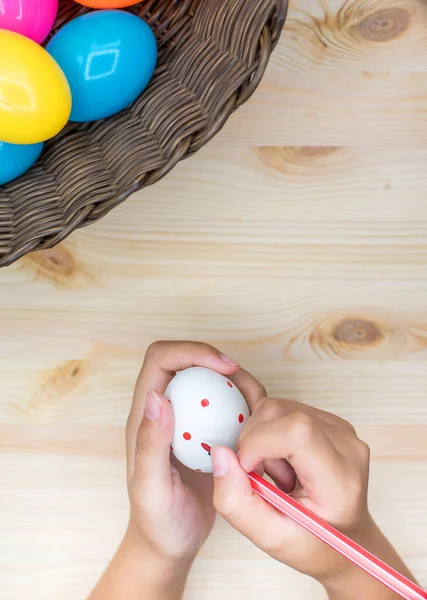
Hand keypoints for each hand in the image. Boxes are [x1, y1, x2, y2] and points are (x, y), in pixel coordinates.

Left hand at [125, 341, 265, 566]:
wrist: (171, 543)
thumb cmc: (157, 521)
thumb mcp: (151, 488)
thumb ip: (150, 444)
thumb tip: (157, 397)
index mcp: (146, 415)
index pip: (162, 359)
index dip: (192, 351)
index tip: (225, 367)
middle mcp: (168, 409)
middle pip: (190, 362)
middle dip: (220, 362)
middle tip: (250, 387)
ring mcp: (190, 420)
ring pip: (214, 381)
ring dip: (239, 384)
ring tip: (260, 408)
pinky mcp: (209, 433)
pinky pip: (230, 407)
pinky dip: (248, 407)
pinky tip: (262, 427)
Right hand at [211, 397, 401, 592]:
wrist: (345, 539)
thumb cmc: (312, 543)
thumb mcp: (269, 538)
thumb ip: (236, 501)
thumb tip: (219, 452)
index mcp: (340, 479)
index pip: (297, 431)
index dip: (259, 442)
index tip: (249, 471)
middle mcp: (347, 445)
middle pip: (281, 412)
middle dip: (254, 441)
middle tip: (263, 478)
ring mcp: (340, 428)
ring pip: (277, 407)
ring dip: (262, 438)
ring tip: (278, 473)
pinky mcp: (329, 420)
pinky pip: (283, 409)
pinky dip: (270, 432)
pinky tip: (283, 459)